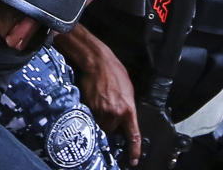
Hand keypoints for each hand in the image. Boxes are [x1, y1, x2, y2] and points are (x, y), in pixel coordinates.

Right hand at [77, 41, 141, 165]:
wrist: (97, 62)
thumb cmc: (114, 73)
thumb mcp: (128, 91)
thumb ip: (127, 108)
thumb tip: (124, 121)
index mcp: (127, 109)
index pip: (133, 135)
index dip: (134, 150)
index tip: (133, 160)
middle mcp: (114, 113)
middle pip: (112, 130)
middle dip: (111, 123)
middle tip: (110, 108)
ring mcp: (99, 111)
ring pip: (100, 125)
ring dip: (100, 118)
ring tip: (101, 102)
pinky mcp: (88, 108)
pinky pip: (90, 117)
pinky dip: (92, 112)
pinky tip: (94, 100)